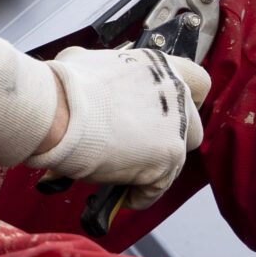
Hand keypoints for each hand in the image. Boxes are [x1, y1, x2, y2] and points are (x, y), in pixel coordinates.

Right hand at [31, 45, 210, 205]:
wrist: (58, 111)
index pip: (197, 81)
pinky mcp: (167, 158)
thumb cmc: (65, 87)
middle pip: (192, 123)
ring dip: (156, 167)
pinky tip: (120, 193)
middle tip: (145, 146)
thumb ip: (101, 71)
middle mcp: (174, 93)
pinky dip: (139, 194)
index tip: (171, 113)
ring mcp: (175, 127)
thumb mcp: (85, 62)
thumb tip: (83, 74)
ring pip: (178, 158)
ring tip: (128, 173)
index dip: (185, 100)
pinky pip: (157, 186)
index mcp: (159, 66)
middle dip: (172, 138)